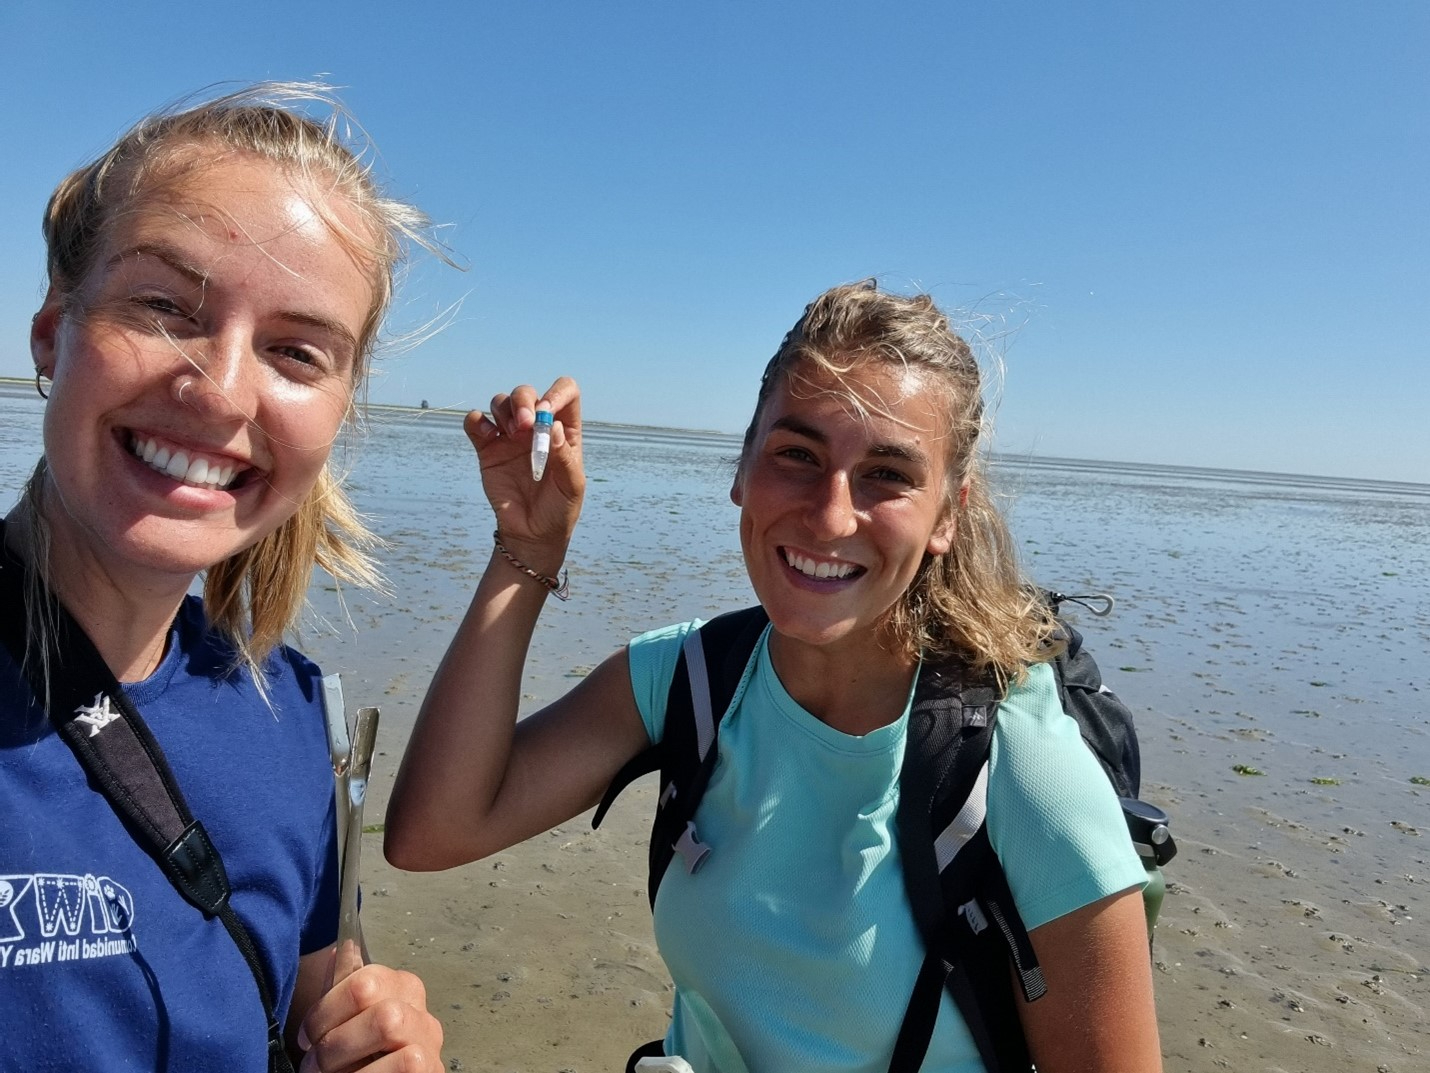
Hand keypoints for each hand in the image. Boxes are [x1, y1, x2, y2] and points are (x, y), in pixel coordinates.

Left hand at [295, 954, 443, 1071]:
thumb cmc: (360, 1060)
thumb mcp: (346, 1022)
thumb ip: (343, 987)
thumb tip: (342, 947)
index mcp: (402, 990)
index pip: (364, 981)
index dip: (325, 1011)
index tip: (307, 1037)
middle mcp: (422, 1012)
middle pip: (376, 1003)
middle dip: (335, 1039)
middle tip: (315, 1063)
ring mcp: (430, 1044)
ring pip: (389, 1024)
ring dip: (349, 1059)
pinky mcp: (432, 1070)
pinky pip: (404, 1064)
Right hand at [466, 377, 584, 569]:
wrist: (532, 534)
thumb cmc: (559, 509)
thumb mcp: (572, 486)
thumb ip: (565, 457)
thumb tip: (554, 426)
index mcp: (564, 431)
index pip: (565, 392)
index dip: (556, 393)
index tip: (546, 412)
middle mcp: (537, 427)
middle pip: (526, 393)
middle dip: (523, 401)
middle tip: (525, 425)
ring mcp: (510, 436)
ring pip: (501, 402)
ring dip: (503, 410)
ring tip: (509, 435)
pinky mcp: (487, 449)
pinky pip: (476, 422)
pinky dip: (476, 421)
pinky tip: (487, 436)